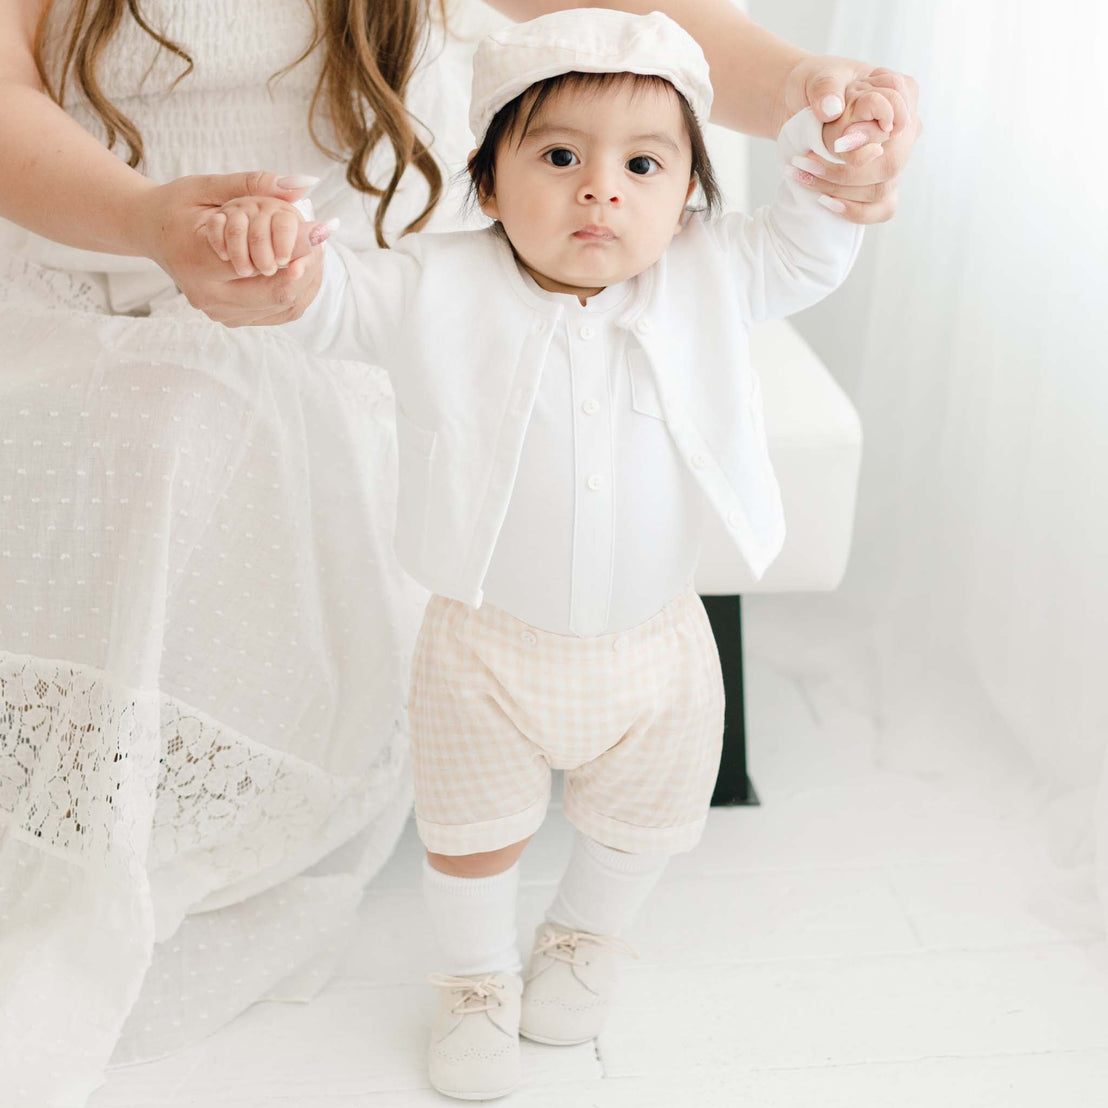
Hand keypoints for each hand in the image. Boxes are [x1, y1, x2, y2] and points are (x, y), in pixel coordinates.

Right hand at [132, 171, 331, 326]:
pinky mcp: (231, 319)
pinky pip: (278, 312)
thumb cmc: (179, 205)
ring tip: (313, 249)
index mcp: (197, 262)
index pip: (262, 262)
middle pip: (279, 292)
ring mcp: (220, 313)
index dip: (299, 248)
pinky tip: (301, 266)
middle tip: (323, 237)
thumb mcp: (210, 186)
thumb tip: (305, 184)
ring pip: (284, 307)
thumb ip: (255, 184)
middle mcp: (208, 296)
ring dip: (307, 279)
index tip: (324, 228)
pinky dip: (298, 290)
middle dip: (308, 265)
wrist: (151, 233)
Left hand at [783, 59, 921, 223]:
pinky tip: (824, 202)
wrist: (805, 109)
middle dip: (847, 171)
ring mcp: (897, 160)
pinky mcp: (882, 184)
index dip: (870, 137)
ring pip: (881, 190)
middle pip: (891, 163)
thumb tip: (832, 110)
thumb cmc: (818, 88)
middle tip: (806, 164)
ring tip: (802, 176)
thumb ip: (827, 87)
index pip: (898, 120)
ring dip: (838, 190)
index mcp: (901, 93)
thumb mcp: (819, 77)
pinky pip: (881, 209)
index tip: (836, 144)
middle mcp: (906, 130)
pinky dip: (853, 211)